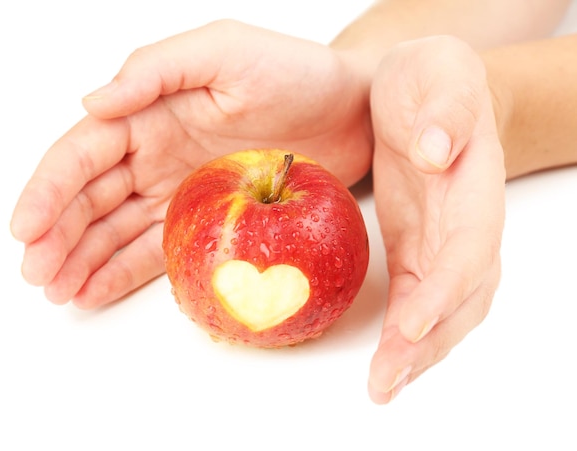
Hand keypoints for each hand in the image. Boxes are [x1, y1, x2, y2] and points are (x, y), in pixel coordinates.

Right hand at [10, 20, 372, 307]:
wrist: (353, 112)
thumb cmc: (296, 72)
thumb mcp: (224, 51)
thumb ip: (155, 70)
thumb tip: (93, 102)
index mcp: (151, 112)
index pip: (84, 153)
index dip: (49, 190)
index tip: (24, 229)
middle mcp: (157, 153)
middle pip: (91, 198)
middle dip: (57, 235)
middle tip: (35, 275)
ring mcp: (181, 190)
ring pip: (116, 230)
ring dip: (82, 260)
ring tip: (57, 292)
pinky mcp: (209, 220)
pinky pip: (157, 249)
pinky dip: (124, 271)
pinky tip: (95, 290)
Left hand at [368, 36, 505, 402]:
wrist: (426, 95)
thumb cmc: (432, 79)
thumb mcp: (437, 73)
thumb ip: (445, 109)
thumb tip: (437, 151)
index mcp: (475, 188)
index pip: (469, 250)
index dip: (445, 291)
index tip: (410, 325)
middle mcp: (467, 227)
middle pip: (460, 298)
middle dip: (428, 344)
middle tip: (386, 380)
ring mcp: (444, 244)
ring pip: (443, 311)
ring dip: (416, 353)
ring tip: (382, 386)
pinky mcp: (418, 251)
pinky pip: (417, 301)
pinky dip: (402, 334)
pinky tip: (384, 359)